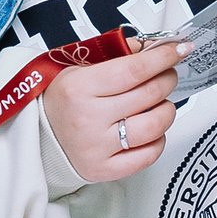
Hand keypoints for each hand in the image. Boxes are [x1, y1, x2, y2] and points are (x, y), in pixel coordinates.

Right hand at [42, 37, 187, 182]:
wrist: (37, 134)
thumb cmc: (62, 98)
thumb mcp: (80, 66)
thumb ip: (117, 54)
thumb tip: (153, 47)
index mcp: (79, 87)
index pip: (134, 70)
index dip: (162, 58)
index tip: (179, 50)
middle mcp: (88, 119)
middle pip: (149, 95)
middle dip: (167, 79)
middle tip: (168, 74)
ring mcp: (97, 147)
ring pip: (154, 126)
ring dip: (167, 109)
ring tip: (160, 103)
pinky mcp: (104, 170)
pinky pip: (148, 156)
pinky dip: (158, 139)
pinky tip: (151, 129)